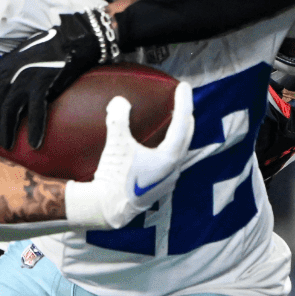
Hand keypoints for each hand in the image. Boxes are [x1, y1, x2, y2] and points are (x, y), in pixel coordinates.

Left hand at [0, 10, 120, 149]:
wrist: (71, 40)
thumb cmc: (47, 45)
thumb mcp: (18, 51)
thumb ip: (1, 63)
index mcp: (4, 66)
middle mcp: (10, 74)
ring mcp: (25, 80)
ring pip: (8, 111)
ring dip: (7, 131)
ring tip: (8, 145)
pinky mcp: (42, 86)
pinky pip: (36, 112)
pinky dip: (35, 130)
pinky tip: (35, 143)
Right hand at [62, 83, 212, 229]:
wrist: (107, 209)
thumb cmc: (114, 177)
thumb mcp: (116, 145)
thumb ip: (118, 119)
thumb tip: (120, 100)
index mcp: (169, 157)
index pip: (182, 122)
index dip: (184, 102)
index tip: (183, 86)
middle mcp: (174, 169)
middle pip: (186, 137)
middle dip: (186, 117)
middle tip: (182, 101)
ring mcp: (168, 180)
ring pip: (179, 150)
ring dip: (178, 134)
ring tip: (173, 121)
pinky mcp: (160, 187)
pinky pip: (170, 161)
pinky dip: (168, 148)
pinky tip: (157, 147)